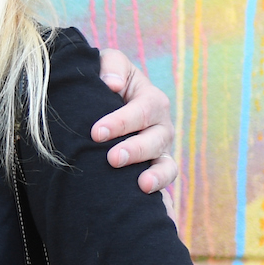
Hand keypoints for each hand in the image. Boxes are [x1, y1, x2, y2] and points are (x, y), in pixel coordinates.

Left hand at [91, 47, 176, 194]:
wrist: (105, 103)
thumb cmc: (108, 82)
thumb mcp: (110, 64)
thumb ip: (112, 66)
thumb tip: (112, 84)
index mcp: (152, 100)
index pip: (141, 111)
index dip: (120, 122)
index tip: (96, 132)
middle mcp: (161, 127)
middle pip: (155, 140)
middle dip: (134, 150)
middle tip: (113, 158)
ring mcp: (161, 151)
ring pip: (166, 166)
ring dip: (156, 176)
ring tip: (142, 185)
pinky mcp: (156, 171)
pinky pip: (164, 185)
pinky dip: (162, 194)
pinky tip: (150, 201)